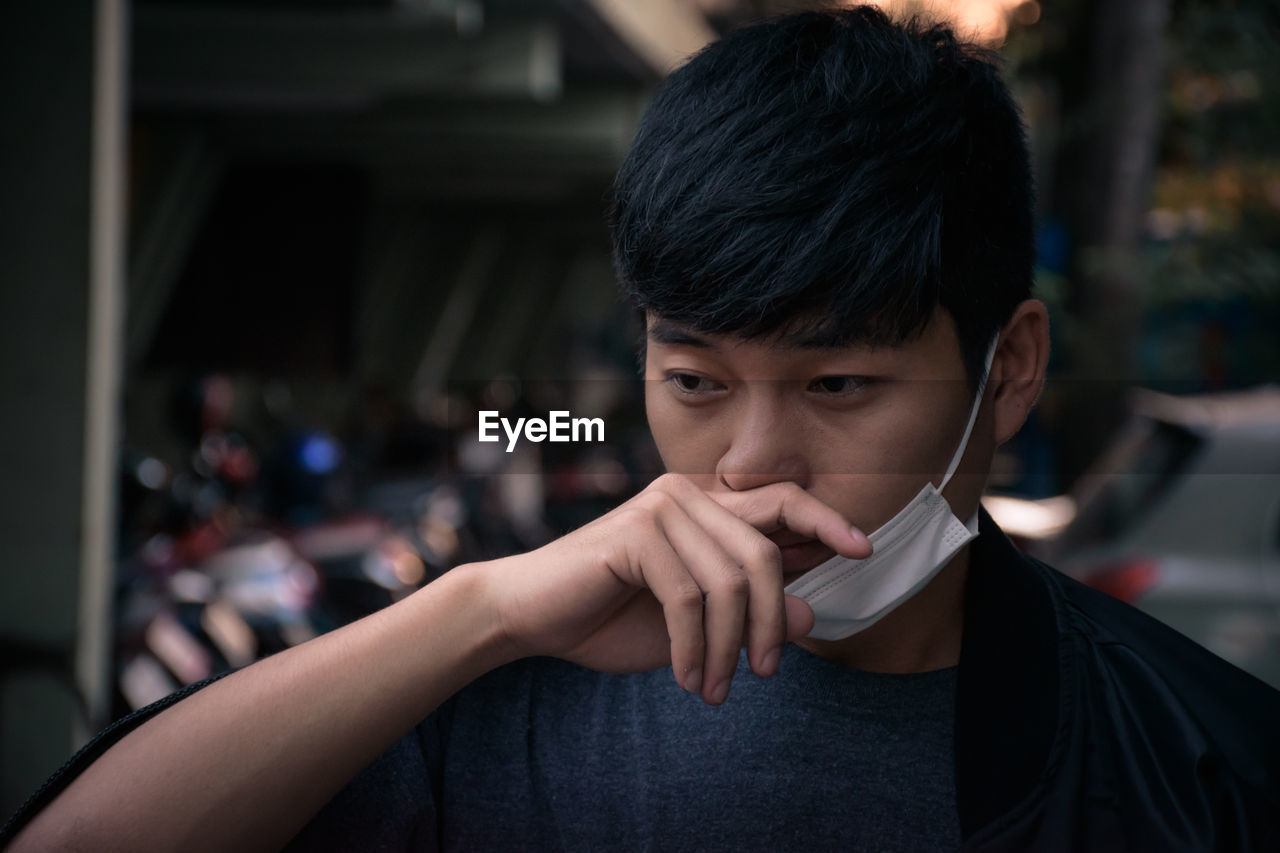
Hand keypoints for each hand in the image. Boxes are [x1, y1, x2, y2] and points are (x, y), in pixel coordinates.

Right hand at [480, 474, 870, 704]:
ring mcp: (661, 508)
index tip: (865, 550)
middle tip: (766, 673)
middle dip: (773, 622)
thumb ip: (749, 612)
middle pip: (764, 553)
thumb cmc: (611, 614)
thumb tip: (812, 615)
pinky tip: (687, 679)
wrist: (531, 615)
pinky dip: (693, 648)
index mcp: (706, 507)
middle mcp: (687, 495)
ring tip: (715, 688)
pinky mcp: (635, 533)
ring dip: (727, 648)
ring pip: (731, 581)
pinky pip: (689, 597)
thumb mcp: (695, 623)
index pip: (781, 502)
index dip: (827, 521)